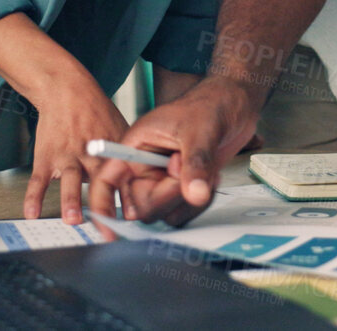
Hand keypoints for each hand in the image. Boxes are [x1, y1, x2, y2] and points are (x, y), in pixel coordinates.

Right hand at [26, 76, 128, 223]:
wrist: (65, 88)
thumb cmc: (94, 110)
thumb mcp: (120, 127)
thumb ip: (129, 155)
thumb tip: (144, 181)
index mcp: (112, 148)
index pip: (124, 176)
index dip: (130, 197)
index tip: (135, 219)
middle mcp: (91, 153)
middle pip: (99, 183)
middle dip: (103, 206)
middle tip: (108, 229)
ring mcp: (67, 155)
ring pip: (69, 179)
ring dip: (71, 200)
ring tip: (73, 220)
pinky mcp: (46, 155)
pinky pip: (39, 179)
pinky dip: (33, 197)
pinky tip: (31, 213)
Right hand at [87, 77, 260, 226]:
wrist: (234, 106)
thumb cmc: (209, 105)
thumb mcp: (199, 130)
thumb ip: (196, 163)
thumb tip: (195, 194)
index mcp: (135, 148)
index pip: (106, 181)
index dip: (102, 207)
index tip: (110, 231)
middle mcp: (146, 168)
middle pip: (140, 206)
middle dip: (167, 195)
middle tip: (185, 170)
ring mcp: (164, 181)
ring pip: (165, 213)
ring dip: (189, 199)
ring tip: (203, 169)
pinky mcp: (184, 189)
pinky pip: (185, 211)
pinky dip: (201, 201)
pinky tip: (210, 177)